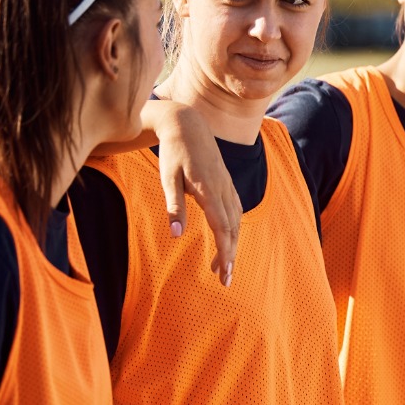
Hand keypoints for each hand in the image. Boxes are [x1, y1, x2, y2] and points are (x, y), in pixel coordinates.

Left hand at [148, 103, 239, 286]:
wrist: (187, 124)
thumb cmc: (173, 153)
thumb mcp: (168, 179)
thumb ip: (174, 207)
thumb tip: (177, 235)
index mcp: (209, 191)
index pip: (222, 229)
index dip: (224, 253)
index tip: (223, 273)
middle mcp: (223, 190)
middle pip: (232, 230)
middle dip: (230, 256)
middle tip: (224, 280)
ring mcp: (227, 186)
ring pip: (236, 222)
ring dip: (231, 245)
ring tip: (221, 265)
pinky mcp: (227, 183)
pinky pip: (236, 211)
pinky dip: (234, 229)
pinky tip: (228, 238)